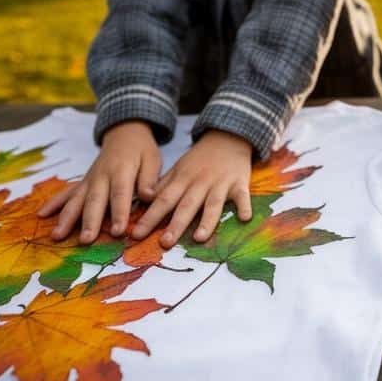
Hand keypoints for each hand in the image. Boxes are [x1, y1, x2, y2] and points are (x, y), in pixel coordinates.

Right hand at [41, 121, 160, 243]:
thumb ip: (149, 179)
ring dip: (66, 218)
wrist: (124, 133)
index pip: (120, 194)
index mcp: (122, 170)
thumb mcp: (152, 159)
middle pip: (94, 200)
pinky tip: (41, 215)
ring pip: (76, 199)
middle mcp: (101, 176)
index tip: (117, 231)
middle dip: (89, 221)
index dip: (119, 213)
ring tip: (57, 236)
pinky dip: (54, 203)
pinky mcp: (83, 182)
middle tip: (86, 240)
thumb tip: (148, 196)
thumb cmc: (141, 149)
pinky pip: (66, 193)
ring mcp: (89, 179)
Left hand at [129, 129, 253, 247]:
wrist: (227, 137)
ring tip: (199, 238)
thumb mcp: (178, 169)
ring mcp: (221, 184)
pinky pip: (242, 196)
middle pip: (186, 206)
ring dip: (207, 221)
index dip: (150, 217)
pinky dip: (244, 206)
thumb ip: (163, 186)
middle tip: (165, 243)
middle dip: (175, 225)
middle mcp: (200, 183)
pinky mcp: (240, 183)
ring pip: (212, 204)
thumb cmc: (200, 159)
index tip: (136, 234)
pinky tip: (244, 218)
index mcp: (183, 180)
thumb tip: (143, 202)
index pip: (163, 200)